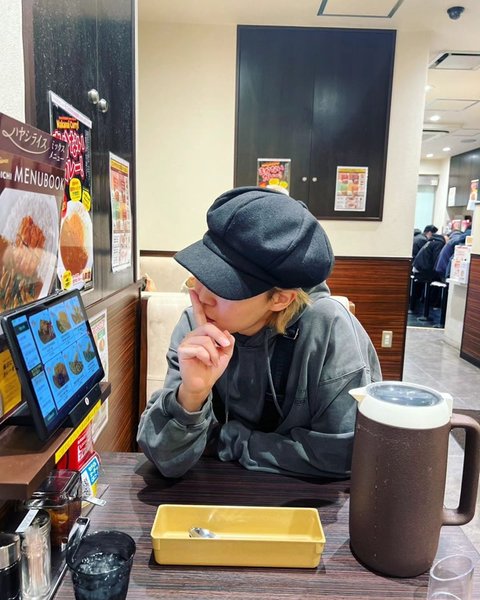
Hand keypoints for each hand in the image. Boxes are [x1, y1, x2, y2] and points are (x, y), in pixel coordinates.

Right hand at [177, 290, 234, 411]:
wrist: (204, 383)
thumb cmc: (212, 368)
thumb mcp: (225, 353)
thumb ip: (227, 341)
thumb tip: (225, 332)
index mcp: (203, 334)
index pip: (200, 315)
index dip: (196, 303)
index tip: (193, 290)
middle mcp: (193, 335)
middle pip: (209, 327)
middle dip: (220, 338)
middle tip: (224, 347)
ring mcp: (187, 342)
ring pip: (206, 340)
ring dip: (214, 353)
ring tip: (212, 361)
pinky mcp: (183, 350)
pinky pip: (200, 349)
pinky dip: (207, 357)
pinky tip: (206, 362)